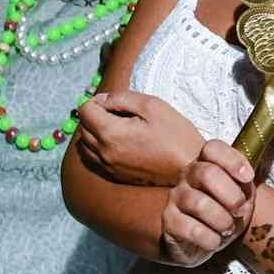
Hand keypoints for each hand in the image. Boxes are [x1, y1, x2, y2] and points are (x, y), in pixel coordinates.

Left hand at [75, 91, 204, 187]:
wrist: (190, 167)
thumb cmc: (176, 135)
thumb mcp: (153, 105)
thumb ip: (122, 98)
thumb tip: (102, 99)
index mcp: (111, 133)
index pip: (84, 111)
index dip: (95, 100)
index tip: (112, 101)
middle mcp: (104, 152)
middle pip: (83, 127)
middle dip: (94, 115)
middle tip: (116, 111)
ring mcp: (109, 166)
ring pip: (86, 145)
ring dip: (94, 132)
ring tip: (116, 126)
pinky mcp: (116, 175)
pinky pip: (95, 159)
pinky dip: (99, 147)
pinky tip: (118, 143)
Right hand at [159, 141, 255, 266]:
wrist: (205, 242)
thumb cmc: (225, 213)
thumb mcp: (242, 197)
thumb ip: (245, 185)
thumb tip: (245, 180)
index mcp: (206, 164)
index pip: (213, 149)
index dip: (233, 160)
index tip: (248, 178)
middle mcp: (187, 177)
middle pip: (206, 173)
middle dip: (231, 195)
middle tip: (240, 210)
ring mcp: (175, 198)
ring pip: (199, 203)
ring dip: (222, 220)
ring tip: (227, 228)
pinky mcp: (169, 222)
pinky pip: (191, 229)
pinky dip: (210, 239)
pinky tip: (214, 240)